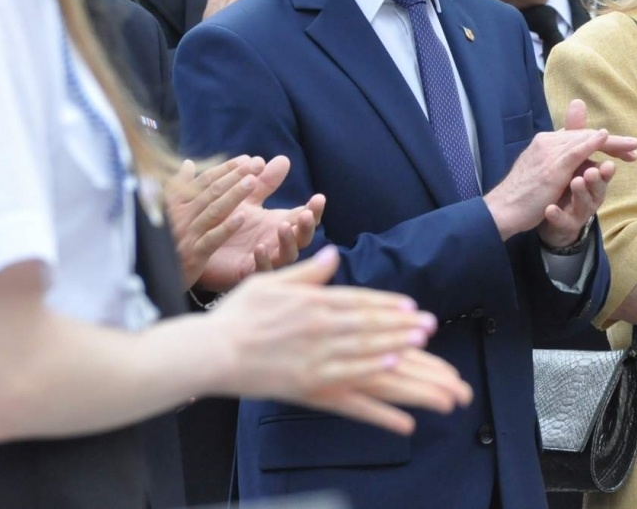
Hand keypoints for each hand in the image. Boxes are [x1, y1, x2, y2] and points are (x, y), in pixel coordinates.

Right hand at [165, 156, 263, 288]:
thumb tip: (188, 163)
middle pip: (212, 191)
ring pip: (214, 210)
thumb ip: (179, 187)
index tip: (246, 158)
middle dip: (236, 175)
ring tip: (254, 181)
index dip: (226, 168)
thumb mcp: (168, 212)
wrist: (148, 277)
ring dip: (234, 195)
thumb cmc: (162, 241)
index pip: (205, 181)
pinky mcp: (193, 254)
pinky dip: (226, 227)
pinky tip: (243, 217)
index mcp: (177, 204)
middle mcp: (181, 216)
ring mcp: (187, 234)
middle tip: (257, 163)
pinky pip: (212, 238)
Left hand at [188, 156, 324, 292]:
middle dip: (307, 226)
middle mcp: (277, 242)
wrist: (201, 245)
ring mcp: (266, 258)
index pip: (304, 217)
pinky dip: (264, 260)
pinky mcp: (248, 272)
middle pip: (303, 237)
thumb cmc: (226, 221)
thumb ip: (264, 182)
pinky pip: (261, 270)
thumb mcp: (246, 199)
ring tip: (283, 226)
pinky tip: (259, 247)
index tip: (318, 197)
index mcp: (280, 223)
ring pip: (287, 255)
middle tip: (306, 214)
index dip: (314, 209)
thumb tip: (283, 159)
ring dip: (289, 242)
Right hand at [204, 248, 470, 433]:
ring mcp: (313, 354)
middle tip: (429, 324)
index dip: (386, 303)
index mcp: (309, 301)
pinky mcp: (305, 381)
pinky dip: (371, 371)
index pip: (357, 300)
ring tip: (420, 343)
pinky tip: (391, 368)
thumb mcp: (269, 282)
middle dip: (400, 324)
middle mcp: (317, 325)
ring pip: (363, 348)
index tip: (410, 305)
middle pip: (367, 323)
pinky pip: (346, 376)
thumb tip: (334, 255)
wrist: (207, 352)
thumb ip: (307, 272)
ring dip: (394, 344)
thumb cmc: (234, 316)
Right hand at [484, 99, 636, 240]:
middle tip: (635, 146)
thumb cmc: (523, 196)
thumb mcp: (543, 174)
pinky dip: (591, 142)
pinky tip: (605, 138)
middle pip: (585, 135)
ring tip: (632, 146)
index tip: (622, 149)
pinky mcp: (552, 166)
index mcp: (545, 143)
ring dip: (611, 141)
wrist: (504, 209)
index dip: (601, 141)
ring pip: (584, 140)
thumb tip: (576, 163)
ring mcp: (549, 152)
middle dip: (612, 141)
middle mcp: (547, 142)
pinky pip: (575, 150)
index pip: (579, 136)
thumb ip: (559, 163)